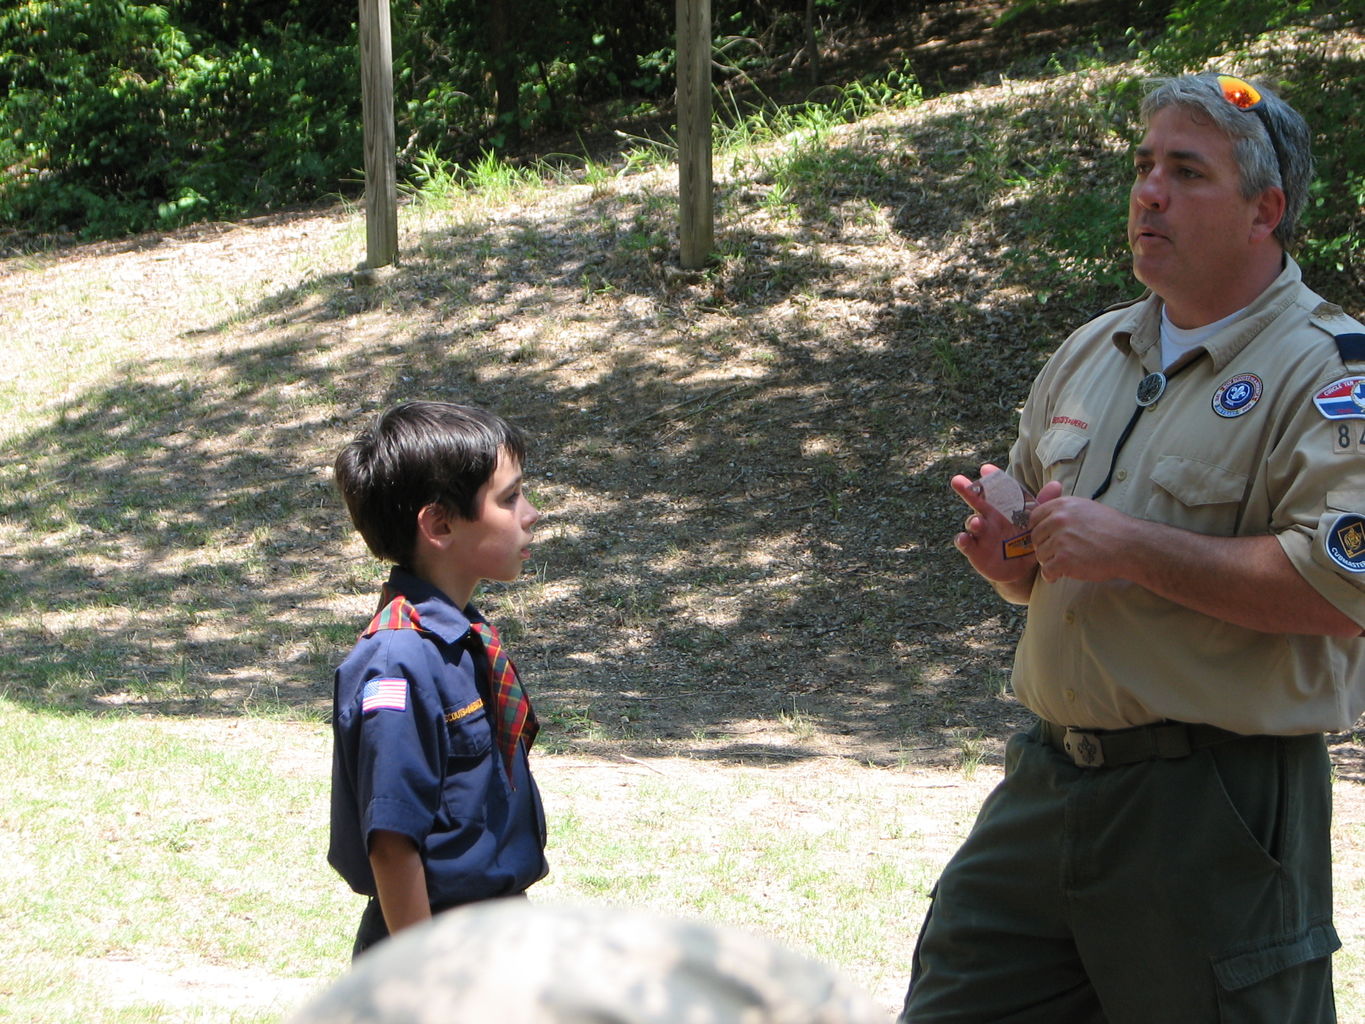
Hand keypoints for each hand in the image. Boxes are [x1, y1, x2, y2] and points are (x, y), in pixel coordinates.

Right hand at [951, 465, 1045, 584]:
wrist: (1022, 569)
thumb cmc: (1027, 540)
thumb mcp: (1036, 522)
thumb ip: (1044, 504)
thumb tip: (1056, 484)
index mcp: (1003, 508)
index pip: (996, 490)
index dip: (991, 479)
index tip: (986, 469)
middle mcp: (989, 518)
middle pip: (976, 501)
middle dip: (966, 490)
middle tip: (957, 480)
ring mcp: (980, 534)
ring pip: (972, 523)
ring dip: (972, 521)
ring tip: (976, 522)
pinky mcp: (974, 550)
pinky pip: (965, 543)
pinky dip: (962, 540)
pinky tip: (964, 538)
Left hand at [1028, 490, 1132, 581]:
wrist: (1130, 545)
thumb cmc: (1112, 528)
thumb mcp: (1086, 508)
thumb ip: (1065, 510)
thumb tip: (1046, 513)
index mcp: (1062, 505)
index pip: (1034, 517)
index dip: (1040, 530)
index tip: (1047, 538)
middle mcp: (1058, 520)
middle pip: (1035, 538)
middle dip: (1045, 547)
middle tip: (1060, 553)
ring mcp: (1060, 540)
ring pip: (1040, 555)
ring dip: (1050, 562)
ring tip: (1068, 562)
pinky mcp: (1064, 559)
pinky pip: (1046, 571)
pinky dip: (1052, 575)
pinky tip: (1062, 574)